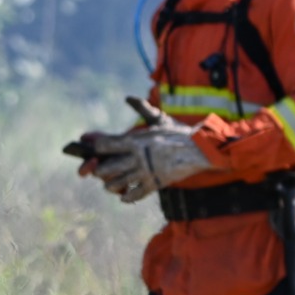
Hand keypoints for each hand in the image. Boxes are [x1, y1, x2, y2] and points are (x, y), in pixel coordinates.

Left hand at [82, 98, 211, 202]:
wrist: (199, 149)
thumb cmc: (180, 133)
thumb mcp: (159, 119)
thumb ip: (142, 109)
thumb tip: (128, 97)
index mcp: (137, 140)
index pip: (107, 145)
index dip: (98, 148)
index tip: (96, 149)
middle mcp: (138, 156)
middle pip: (109, 167)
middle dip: (100, 170)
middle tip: (97, 171)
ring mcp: (146, 172)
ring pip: (119, 182)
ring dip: (111, 185)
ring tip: (109, 186)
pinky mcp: (155, 183)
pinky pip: (136, 194)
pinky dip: (128, 197)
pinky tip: (124, 197)